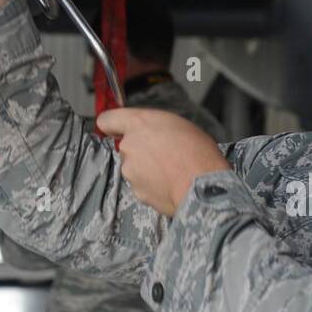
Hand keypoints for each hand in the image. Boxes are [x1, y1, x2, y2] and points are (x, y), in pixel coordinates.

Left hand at [96, 108, 230, 215]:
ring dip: (147, 169)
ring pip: (134, 167)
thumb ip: (156, 126)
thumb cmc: (198, 154)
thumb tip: (153, 132)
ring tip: (172, 171)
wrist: (203, 187)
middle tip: (165, 153)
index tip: (116, 129)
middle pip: (127, 146)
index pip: (108, 119)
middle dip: (141, 150)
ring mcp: (130, 171)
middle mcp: (129, 146)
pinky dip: (153, 186)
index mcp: (138, 124)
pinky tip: (170, 183)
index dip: (112, 125)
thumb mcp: (179, 124)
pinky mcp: (136, 191)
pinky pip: (142, 185)